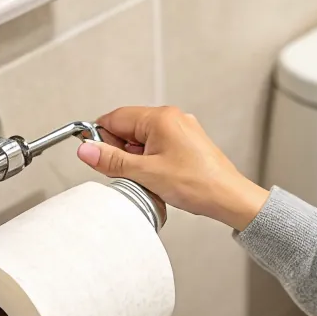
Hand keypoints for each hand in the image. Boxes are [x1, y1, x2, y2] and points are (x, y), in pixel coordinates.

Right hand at [76, 106, 269, 230]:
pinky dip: (150, 163)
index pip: (115, 117)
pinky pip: (157, 148)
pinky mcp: (186, 144)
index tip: (95, 155)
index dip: (100, 137)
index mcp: (160, 118)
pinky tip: (157, 179)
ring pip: (142, 141)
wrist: (229, 198)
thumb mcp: (147, 174)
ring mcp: (181, 130)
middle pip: (128, 128)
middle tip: (125, 173)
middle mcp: (172, 118)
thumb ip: (112, 161)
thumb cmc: (199, 184)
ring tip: (147, 179)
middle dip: (120, 152)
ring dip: (136, 160)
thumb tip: (86, 150)